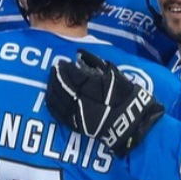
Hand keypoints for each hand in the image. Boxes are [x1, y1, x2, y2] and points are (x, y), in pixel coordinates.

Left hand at [46, 50, 165, 156]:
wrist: (129, 121)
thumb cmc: (124, 95)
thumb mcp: (113, 74)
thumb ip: (96, 64)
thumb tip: (81, 55)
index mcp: (90, 87)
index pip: (71, 75)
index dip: (64, 68)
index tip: (62, 63)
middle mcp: (81, 100)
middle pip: (61, 86)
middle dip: (56, 77)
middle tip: (54, 70)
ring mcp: (77, 113)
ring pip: (57, 100)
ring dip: (52, 89)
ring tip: (52, 81)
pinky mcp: (76, 124)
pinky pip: (58, 114)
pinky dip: (52, 104)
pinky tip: (51, 97)